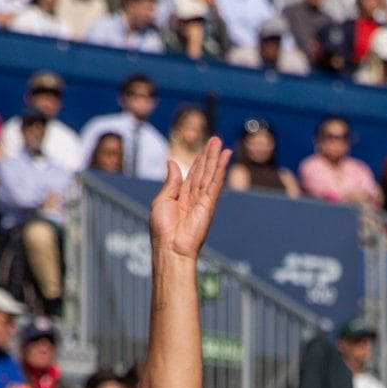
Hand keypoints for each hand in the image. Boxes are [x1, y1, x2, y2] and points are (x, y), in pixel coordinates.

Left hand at [149, 131, 230, 262]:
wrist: (170, 248)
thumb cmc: (162, 229)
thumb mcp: (162, 200)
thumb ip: (171, 182)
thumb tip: (173, 163)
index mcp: (181, 197)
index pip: (192, 175)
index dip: (199, 160)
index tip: (206, 148)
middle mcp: (194, 198)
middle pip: (203, 172)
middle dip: (210, 155)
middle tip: (216, 140)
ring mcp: (203, 201)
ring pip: (210, 175)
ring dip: (216, 159)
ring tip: (222, 144)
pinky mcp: (209, 205)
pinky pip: (215, 184)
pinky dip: (220, 170)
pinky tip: (224, 159)